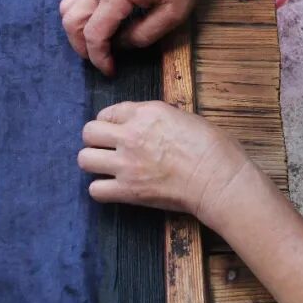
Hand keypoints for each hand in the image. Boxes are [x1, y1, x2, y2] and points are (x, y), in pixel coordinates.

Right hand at [59, 0, 218, 75]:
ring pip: (68, 7)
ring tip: (99, 45)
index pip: (94, 33)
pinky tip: (102, 26)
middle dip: (82, 47)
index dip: (99, 57)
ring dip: (77, 30)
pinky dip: (82, 16)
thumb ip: (142, 36)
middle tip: (102, 60)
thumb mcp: (172, 15)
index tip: (111, 71)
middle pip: (71, 20)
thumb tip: (120, 46)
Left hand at [77, 101, 257, 225]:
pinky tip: (114, 188)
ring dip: (94, 163)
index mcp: (146, 113)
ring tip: (107, 167)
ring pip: (84, 159)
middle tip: (108, 148)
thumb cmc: (213, 147)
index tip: (117, 130)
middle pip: (89, 132)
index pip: (108, 112)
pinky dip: (102, 189)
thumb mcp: (185, 117)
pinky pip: (95, 190)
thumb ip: (158, 119)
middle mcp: (130, 135)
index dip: (111, 122)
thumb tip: (149, 126)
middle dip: (96, 140)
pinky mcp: (128, 191)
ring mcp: (126, 164)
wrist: (218, 178)